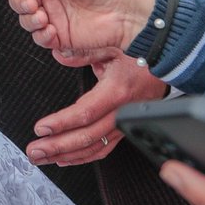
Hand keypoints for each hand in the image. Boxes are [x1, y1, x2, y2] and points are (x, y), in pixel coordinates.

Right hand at [8, 0, 155, 55]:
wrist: (124, 11)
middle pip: (16, 0)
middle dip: (19, 2)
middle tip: (32, 2)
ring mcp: (53, 17)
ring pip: (24, 20)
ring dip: (28, 19)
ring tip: (43, 17)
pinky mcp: (59, 37)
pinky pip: (39, 39)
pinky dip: (41, 35)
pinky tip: (52, 30)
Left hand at [26, 49, 165, 165]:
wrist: (169, 66)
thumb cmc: (141, 55)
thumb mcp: (112, 46)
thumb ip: (84, 51)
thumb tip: (60, 54)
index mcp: (117, 92)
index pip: (85, 113)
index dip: (62, 123)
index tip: (41, 129)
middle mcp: (122, 113)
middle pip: (87, 137)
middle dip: (57, 147)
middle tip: (34, 152)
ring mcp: (125, 125)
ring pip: (94, 148)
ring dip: (66, 156)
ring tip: (42, 158)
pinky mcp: (125, 129)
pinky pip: (104, 148)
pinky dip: (83, 157)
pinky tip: (65, 159)